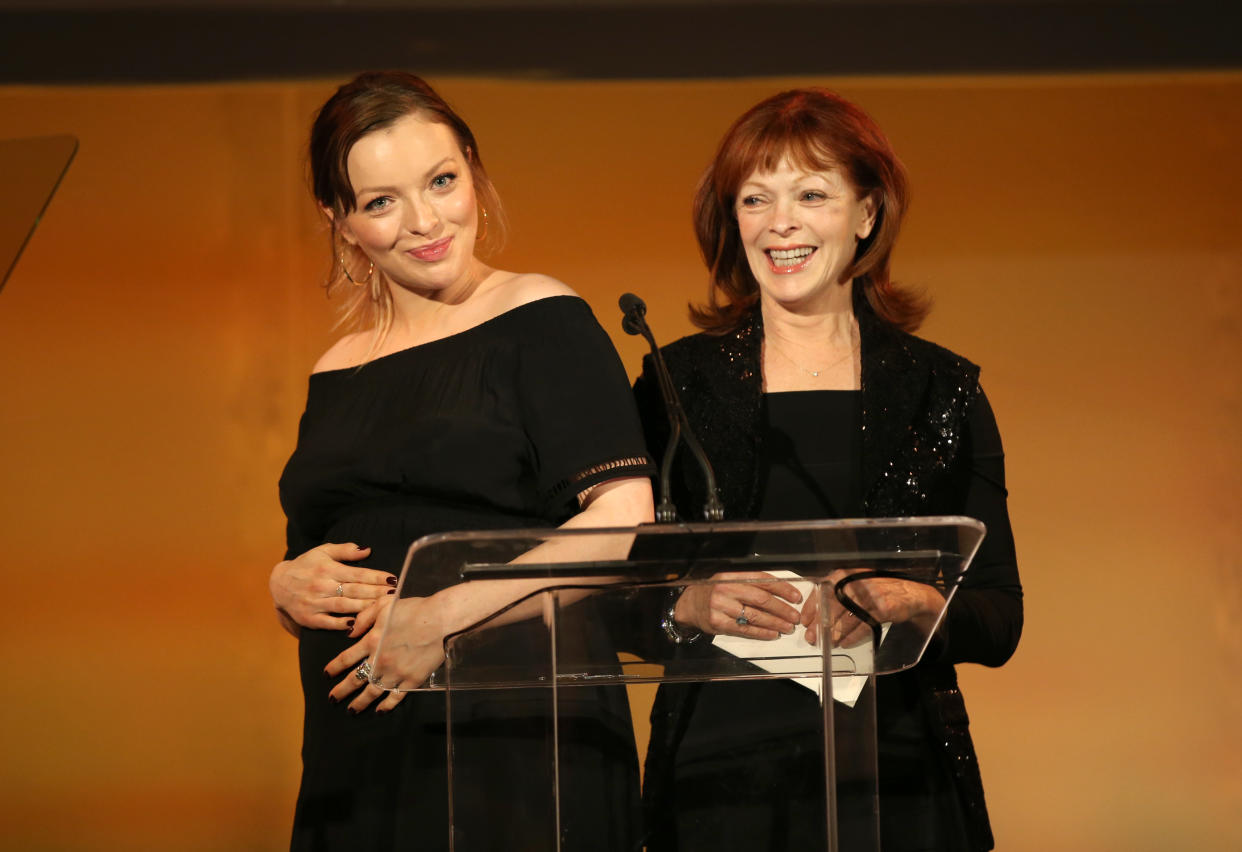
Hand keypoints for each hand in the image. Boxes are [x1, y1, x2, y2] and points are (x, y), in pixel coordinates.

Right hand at [269, 542, 394, 633]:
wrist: (278, 583)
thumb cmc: (306, 565)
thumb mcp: (323, 551)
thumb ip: (345, 550)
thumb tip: (367, 550)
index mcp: (328, 569)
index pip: (358, 574)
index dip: (377, 577)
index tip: (393, 579)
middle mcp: (322, 585)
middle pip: (355, 590)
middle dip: (377, 593)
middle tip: (395, 595)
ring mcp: (315, 603)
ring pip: (344, 606)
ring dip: (365, 608)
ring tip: (384, 608)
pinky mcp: (309, 618)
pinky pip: (328, 622)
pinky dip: (342, 624)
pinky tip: (357, 624)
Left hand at [325, 595, 445, 713]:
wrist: (441, 620)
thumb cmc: (414, 609)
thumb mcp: (384, 604)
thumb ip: (364, 617)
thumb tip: (350, 633)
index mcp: (371, 641)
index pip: (346, 658)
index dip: (334, 668)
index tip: (326, 674)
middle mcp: (380, 660)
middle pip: (355, 680)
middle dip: (341, 691)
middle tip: (332, 699)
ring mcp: (396, 673)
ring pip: (372, 692)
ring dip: (359, 703)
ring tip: (351, 710)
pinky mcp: (412, 680)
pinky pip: (395, 697)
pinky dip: (386, 706)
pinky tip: (379, 710)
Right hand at [673, 571, 803, 639]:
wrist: (690, 605)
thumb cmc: (714, 592)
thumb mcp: (729, 581)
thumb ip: (751, 584)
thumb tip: (782, 591)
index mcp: (731, 576)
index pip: (762, 580)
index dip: (782, 588)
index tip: (795, 596)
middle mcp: (725, 589)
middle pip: (761, 599)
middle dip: (782, 609)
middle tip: (794, 616)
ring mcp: (721, 607)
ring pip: (755, 616)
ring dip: (775, 623)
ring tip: (787, 627)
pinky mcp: (718, 623)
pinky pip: (745, 629)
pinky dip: (761, 633)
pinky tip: (772, 634)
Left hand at [819, 570, 944, 646]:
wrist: (910, 593)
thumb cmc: (879, 590)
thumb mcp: (856, 584)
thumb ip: (837, 594)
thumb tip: (816, 612)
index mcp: (847, 575)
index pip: (822, 590)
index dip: (812, 608)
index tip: (804, 621)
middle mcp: (857, 583)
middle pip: (832, 606)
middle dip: (820, 624)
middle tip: (812, 637)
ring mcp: (871, 596)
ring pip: (847, 618)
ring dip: (836, 633)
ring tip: (829, 642)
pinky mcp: (883, 609)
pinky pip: (863, 626)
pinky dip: (853, 637)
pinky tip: (845, 643)